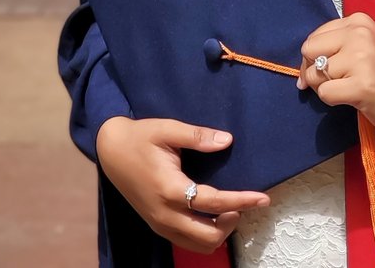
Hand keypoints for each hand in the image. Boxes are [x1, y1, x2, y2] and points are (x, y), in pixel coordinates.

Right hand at [96, 116, 269, 252]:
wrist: (111, 151)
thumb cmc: (141, 137)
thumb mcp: (168, 129)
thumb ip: (197, 135)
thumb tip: (227, 141)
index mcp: (170, 189)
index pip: (213, 202)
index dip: (242, 200)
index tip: (262, 197)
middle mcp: (165, 214)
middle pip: (209, 235)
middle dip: (233, 221)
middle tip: (247, 202)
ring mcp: (160, 224)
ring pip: (199, 245)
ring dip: (220, 232)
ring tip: (232, 209)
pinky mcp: (157, 226)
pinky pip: (187, 242)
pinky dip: (205, 235)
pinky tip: (213, 216)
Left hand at [298, 13, 374, 138]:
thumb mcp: (366, 47)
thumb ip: (338, 47)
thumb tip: (302, 70)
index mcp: (359, 21)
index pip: (315, 36)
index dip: (314, 57)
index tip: (324, 71)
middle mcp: (359, 34)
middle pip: (309, 51)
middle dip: (314, 70)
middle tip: (333, 82)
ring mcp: (361, 59)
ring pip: (315, 75)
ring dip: (326, 88)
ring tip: (350, 90)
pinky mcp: (361, 85)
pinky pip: (325, 93)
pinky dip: (332, 101)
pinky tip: (353, 99)